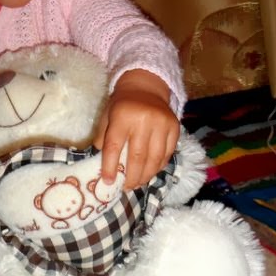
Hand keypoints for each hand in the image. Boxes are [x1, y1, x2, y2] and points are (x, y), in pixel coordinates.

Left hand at [93, 70, 179, 189]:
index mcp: (122, 116)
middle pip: (137, 156)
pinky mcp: (175, 128)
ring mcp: (162, 124)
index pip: (114, 146)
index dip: (110, 167)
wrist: (145, 88)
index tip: (108, 182)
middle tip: (126, 187)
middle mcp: (143, 119)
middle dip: (131, 177)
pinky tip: (150, 172)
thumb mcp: (107, 117)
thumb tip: (100, 166)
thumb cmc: (121, 106)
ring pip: (155, 159)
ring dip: (146, 176)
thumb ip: (103, 139)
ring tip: (138, 183)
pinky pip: (167, 154)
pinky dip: (158, 167)